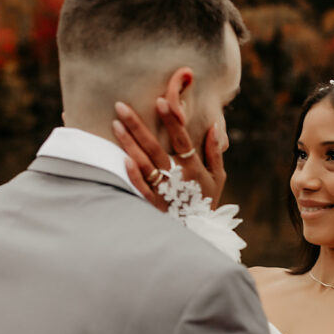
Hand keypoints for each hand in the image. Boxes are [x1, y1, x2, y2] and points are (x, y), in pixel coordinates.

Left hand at [112, 98, 226, 211]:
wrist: (198, 232)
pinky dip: (133, 173)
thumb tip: (213, 126)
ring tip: (115, 124)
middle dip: (137, 125)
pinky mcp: (152, 203)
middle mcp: (176, 177)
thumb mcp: (218, 177)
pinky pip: (141, 187)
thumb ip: (215, 152)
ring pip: (143, 163)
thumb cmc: (206, 200)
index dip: (171, 120)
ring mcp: (163, 190)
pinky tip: (123, 157)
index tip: (160, 101)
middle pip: (154, 147)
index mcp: (193, 167)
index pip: (180, 139)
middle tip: (121, 106)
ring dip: (129, 143)